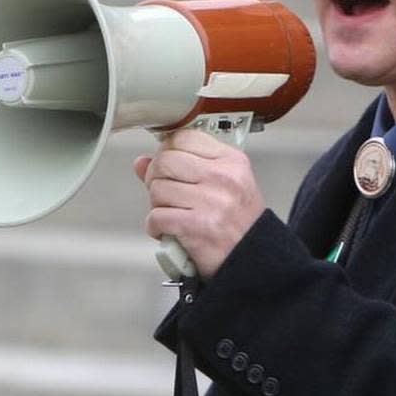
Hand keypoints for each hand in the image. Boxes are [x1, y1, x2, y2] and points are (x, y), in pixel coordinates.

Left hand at [133, 128, 265, 278]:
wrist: (253, 257)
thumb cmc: (238, 222)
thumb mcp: (223, 185)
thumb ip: (184, 168)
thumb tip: (141, 162)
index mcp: (231, 161)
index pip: (184, 138)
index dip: (168, 151)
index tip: (170, 167)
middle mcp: (222, 178)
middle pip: (165, 161)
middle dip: (156, 178)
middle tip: (164, 193)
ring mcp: (211, 202)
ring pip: (157, 189)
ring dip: (156, 205)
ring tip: (171, 213)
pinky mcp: (197, 227)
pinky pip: (156, 217)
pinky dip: (155, 227)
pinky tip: (167, 231)